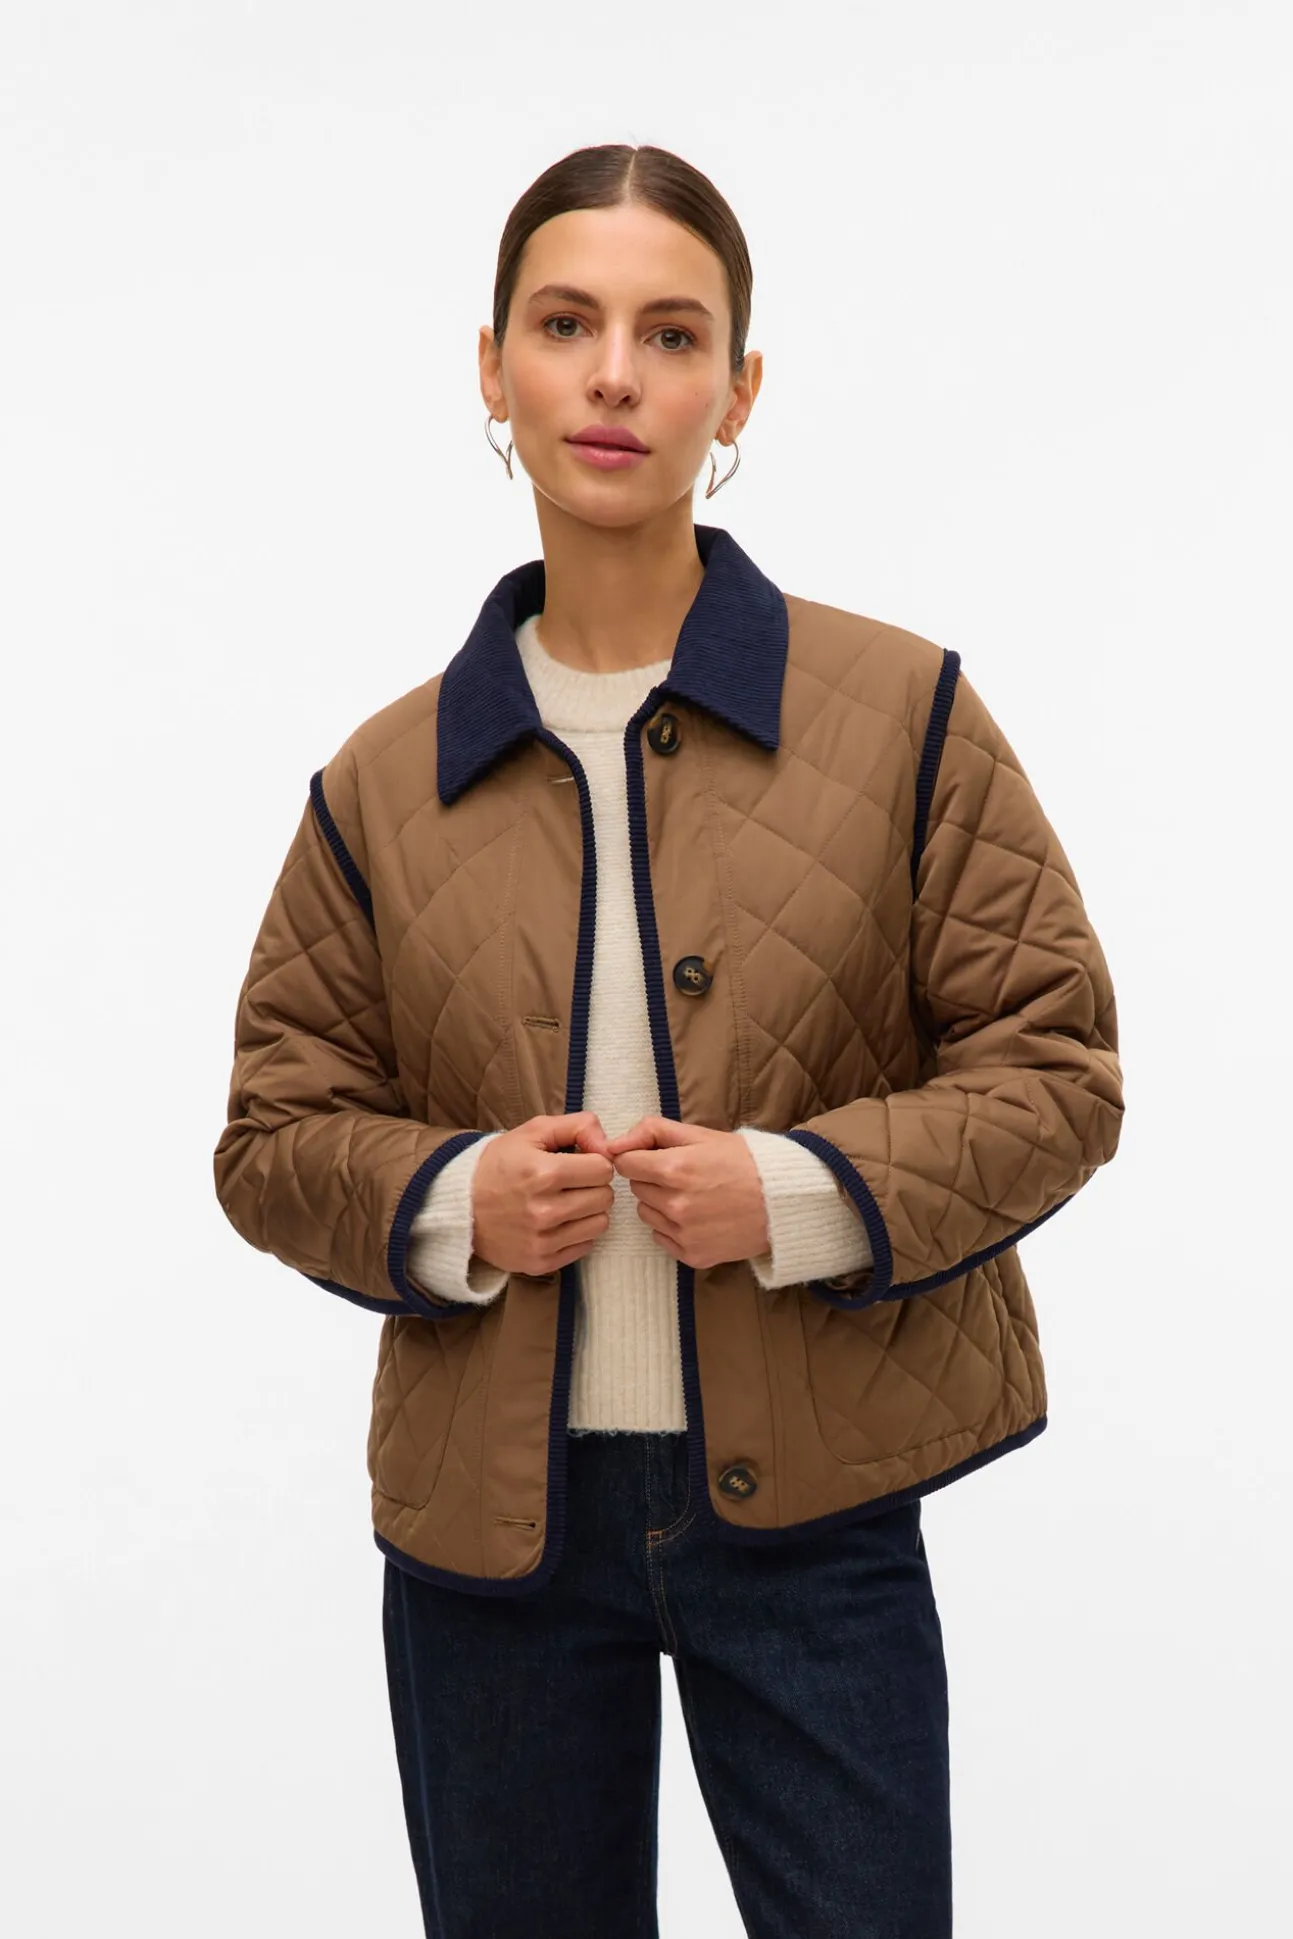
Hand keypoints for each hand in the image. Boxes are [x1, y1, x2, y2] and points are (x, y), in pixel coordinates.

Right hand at [472, 1112, 615, 1277]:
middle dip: (593, 1186)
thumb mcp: (532, 1132)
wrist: (459, 1207)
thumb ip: (578, 1126)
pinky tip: (558, 1223)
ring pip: (600, 1224)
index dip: (594, 1162)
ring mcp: (542, 1241)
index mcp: (543, 1174)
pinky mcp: (540, 1263)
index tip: (579, 1163)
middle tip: (572, 1183)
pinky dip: (577, 1233)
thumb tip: (609, 1145)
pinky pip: (585, 1247)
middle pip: (604, 1198)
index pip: (603, 1169)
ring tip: (566, 1202)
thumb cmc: (498, 1165)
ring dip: (589, 1211)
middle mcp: (544, 1211)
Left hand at [602, 1116, 770, 1270]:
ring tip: (692, 1196)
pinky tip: (699, 1217)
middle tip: (683, 1176)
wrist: (783, 1201)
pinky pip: (662, 1237)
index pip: (626, 1164)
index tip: (656, 1158)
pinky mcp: (692, 1255)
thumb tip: (613, 1144)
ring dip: (660, 1204)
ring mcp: (684, 1234)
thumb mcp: (700, 1135)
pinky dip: (673, 1228)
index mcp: (675, 1170)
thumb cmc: (744, 1162)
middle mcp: (676, 1205)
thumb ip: (652, 1131)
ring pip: (646, 1214)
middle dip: (652, 1179)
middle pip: (636, 1188)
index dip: (639, 1157)